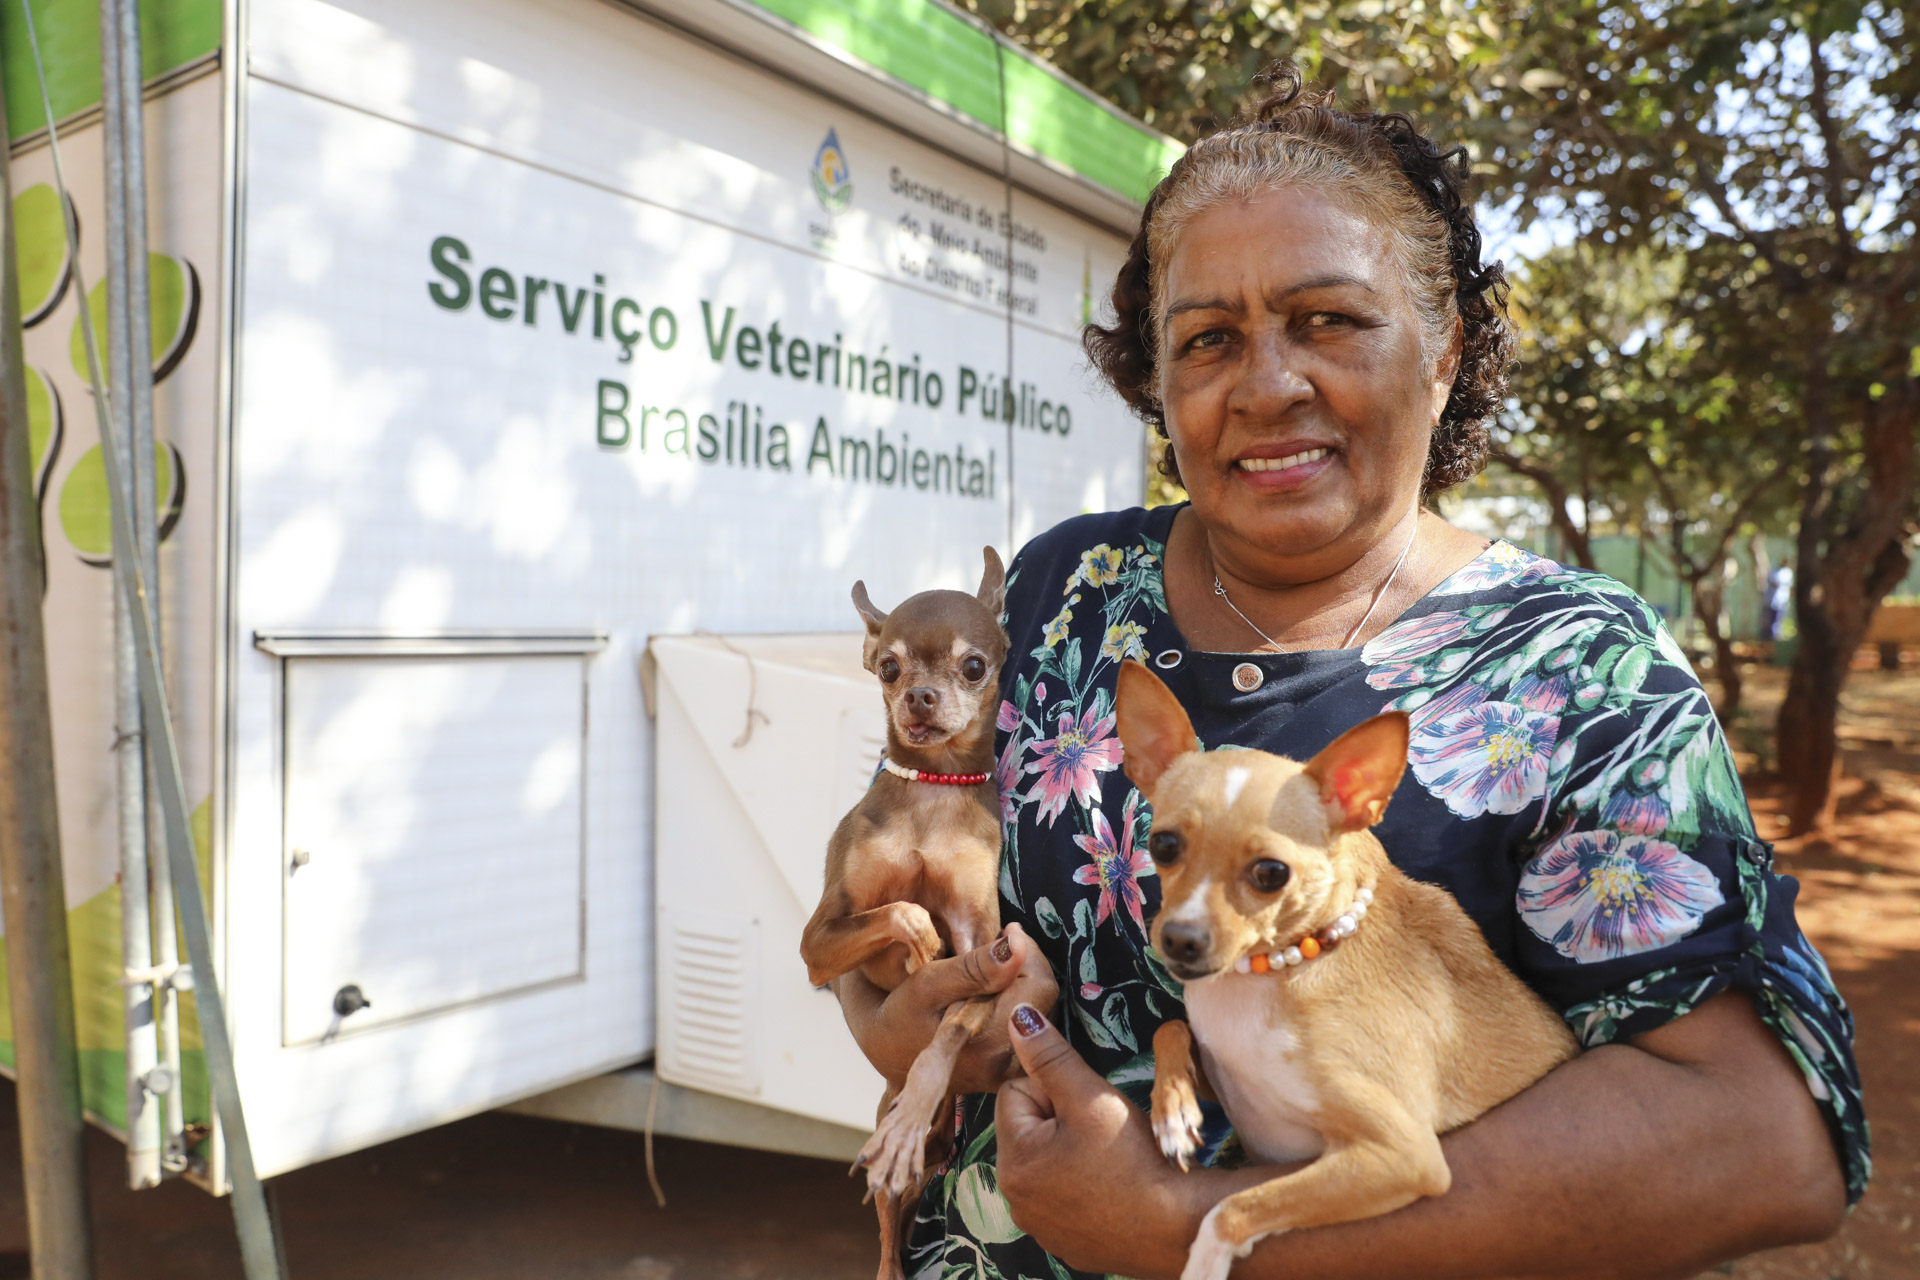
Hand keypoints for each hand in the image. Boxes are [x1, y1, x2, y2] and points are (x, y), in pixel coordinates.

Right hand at [834, 924, 1057, 1093]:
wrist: (879, 1051)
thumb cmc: (896, 1015)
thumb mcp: (927, 984)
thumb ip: (974, 968)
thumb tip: (1017, 947)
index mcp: (989, 1046)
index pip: (1039, 985)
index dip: (1027, 950)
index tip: (1006, 930)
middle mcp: (1004, 1066)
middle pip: (1043, 999)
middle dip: (1025, 965)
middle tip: (998, 946)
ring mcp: (1005, 1072)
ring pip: (1038, 1011)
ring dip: (1020, 982)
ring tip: (990, 968)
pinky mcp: (1003, 1071)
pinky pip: (1026, 1026)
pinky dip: (1013, 1001)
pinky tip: (989, 993)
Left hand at [996, 1004, 1254, 1278]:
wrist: (1177, 1227)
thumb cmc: (1132, 1158)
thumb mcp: (1089, 1096)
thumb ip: (1049, 1055)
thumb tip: (1016, 1017)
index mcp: (1012, 1162)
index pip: (1015, 1092)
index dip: (1054, 1088)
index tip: (1088, 1107)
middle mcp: (1015, 1200)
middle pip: (1029, 1128)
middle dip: (1060, 1120)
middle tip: (1103, 1131)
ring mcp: (1040, 1225)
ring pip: (1047, 1162)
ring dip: (1071, 1151)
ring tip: (1111, 1158)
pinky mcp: (1067, 1242)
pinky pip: (1065, 1196)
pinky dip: (1083, 1185)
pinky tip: (1113, 1186)